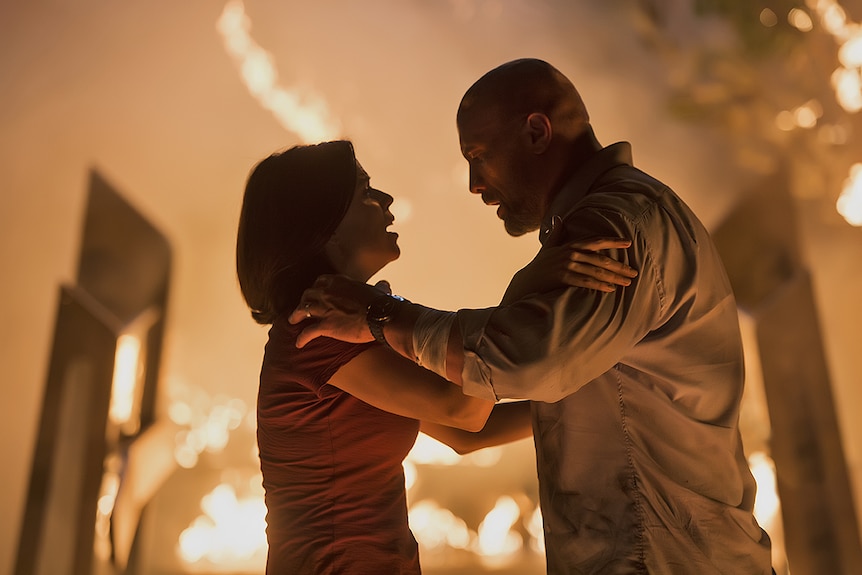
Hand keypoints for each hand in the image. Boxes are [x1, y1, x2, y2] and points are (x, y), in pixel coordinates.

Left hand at [288, 275, 387, 347]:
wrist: (381, 317)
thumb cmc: (383, 305)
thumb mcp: (379, 291)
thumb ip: (378, 287)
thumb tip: (384, 285)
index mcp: (340, 281)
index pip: (321, 281)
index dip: (317, 288)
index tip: (318, 293)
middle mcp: (328, 292)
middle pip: (308, 294)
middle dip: (304, 300)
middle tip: (304, 307)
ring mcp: (324, 308)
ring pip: (302, 310)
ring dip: (296, 316)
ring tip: (293, 321)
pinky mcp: (325, 325)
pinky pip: (307, 332)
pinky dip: (301, 338)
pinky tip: (299, 344)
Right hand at [502, 237, 636, 303]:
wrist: (525, 281)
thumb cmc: (539, 265)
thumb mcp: (547, 246)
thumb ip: (556, 233)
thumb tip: (558, 218)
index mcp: (570, 245)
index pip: (595, 241)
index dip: (613, 241)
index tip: (628, 243)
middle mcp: (570, 253)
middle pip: (600, 258)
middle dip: (619, 266)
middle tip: (634, 272)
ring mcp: (566, 265)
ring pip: (595, 271)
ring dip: (613, 277)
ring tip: (627, 282)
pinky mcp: (563, 277)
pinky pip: (585, 281)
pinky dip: (599, 285)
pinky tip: (611, 289)